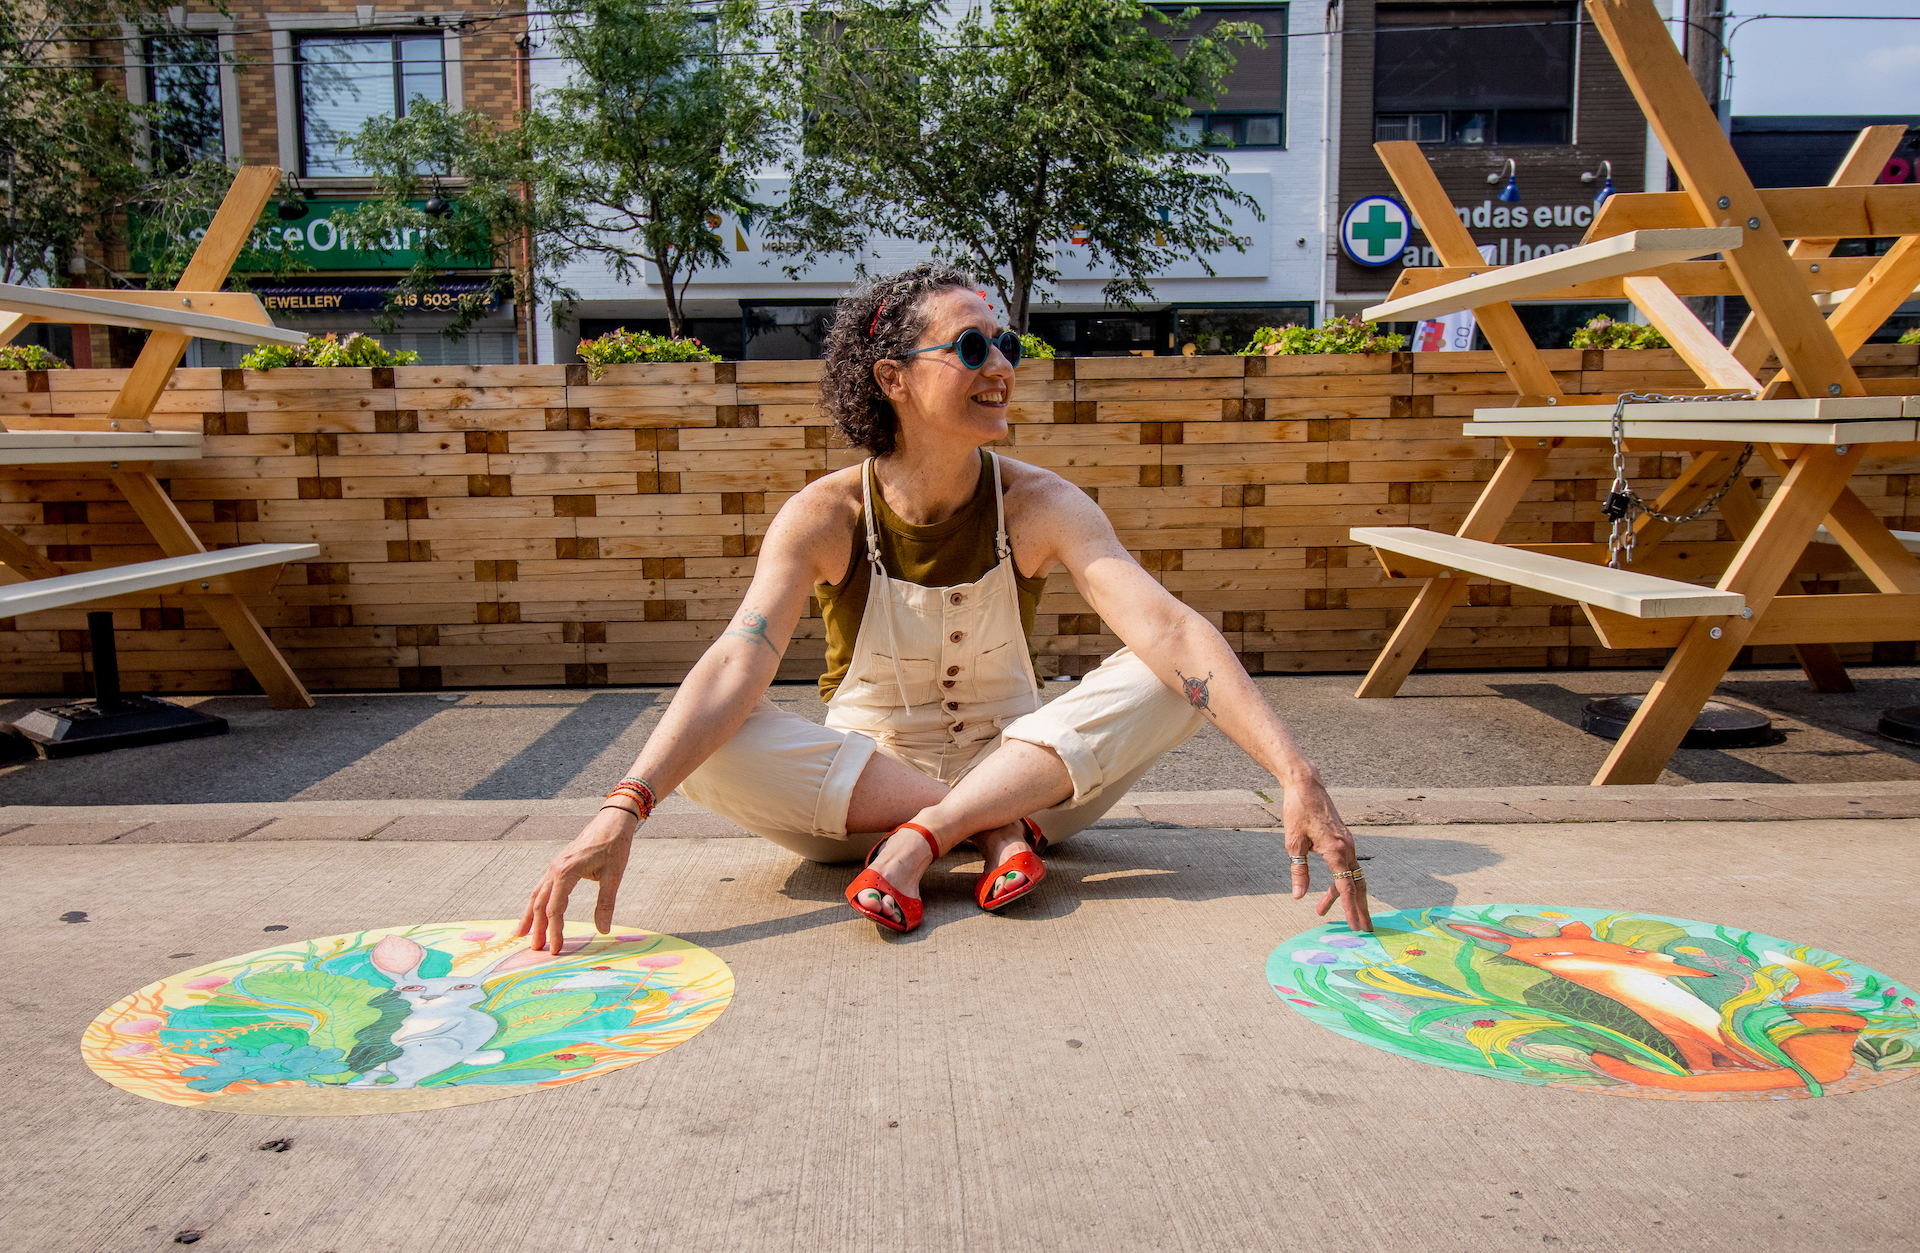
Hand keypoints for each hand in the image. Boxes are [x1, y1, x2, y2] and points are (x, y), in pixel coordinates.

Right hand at [515, 808, 637, 953]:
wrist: (612, 821)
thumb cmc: (614, 846)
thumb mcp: (614, 876)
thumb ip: (606, 903)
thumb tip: (604, 930)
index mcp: (566, 872)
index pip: (554, 909)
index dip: (555, 931)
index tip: (556, 950)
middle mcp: (554, 869)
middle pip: (539, 904)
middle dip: (537, 928)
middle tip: (537, 950)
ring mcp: (554, 866)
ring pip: (536, 895)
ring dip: (530, 916)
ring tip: (522, 935)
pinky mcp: (558, 865)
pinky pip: (541, 887)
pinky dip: (536, 902)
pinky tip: (534, 912)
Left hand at [1280, 779, 1371, 932]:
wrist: (1306, 787)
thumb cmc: (1298, 812)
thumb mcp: (1293, 843)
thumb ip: (1299, 871)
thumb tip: (1299, 896)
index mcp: (1335, 850)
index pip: (1346, 887)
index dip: (1350, 909)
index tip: (1355, 927)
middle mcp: (1347, 848)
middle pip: (1358, 885)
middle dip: (1360, 909)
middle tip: (1363, 930)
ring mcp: (1348, 844)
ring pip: (1352, 877)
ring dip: (1344, 897)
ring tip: (1323, 912)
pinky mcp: (1344, 841)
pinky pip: (1348, 867)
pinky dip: (1342, 882)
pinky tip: (1329, 891)